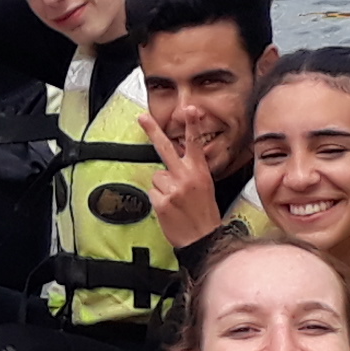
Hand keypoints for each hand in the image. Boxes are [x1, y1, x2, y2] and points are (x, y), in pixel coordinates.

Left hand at [144, 110, 221, 247]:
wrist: (203, 240)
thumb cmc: (205, 215)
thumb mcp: (206, 188)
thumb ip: (191, 172)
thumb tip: (175, 162)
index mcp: (200, 172)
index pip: (195, 144)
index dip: (192, 126)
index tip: (190, 110)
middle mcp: (186, 177)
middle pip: (166, 148)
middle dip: (153, 130)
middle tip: (142, 118)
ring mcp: (173, 189)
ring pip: (156, 177)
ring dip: (162, 187)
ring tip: (175, 201)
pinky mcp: (161, 201)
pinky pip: (152, 193)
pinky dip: (158, 200)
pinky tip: (169, 209)